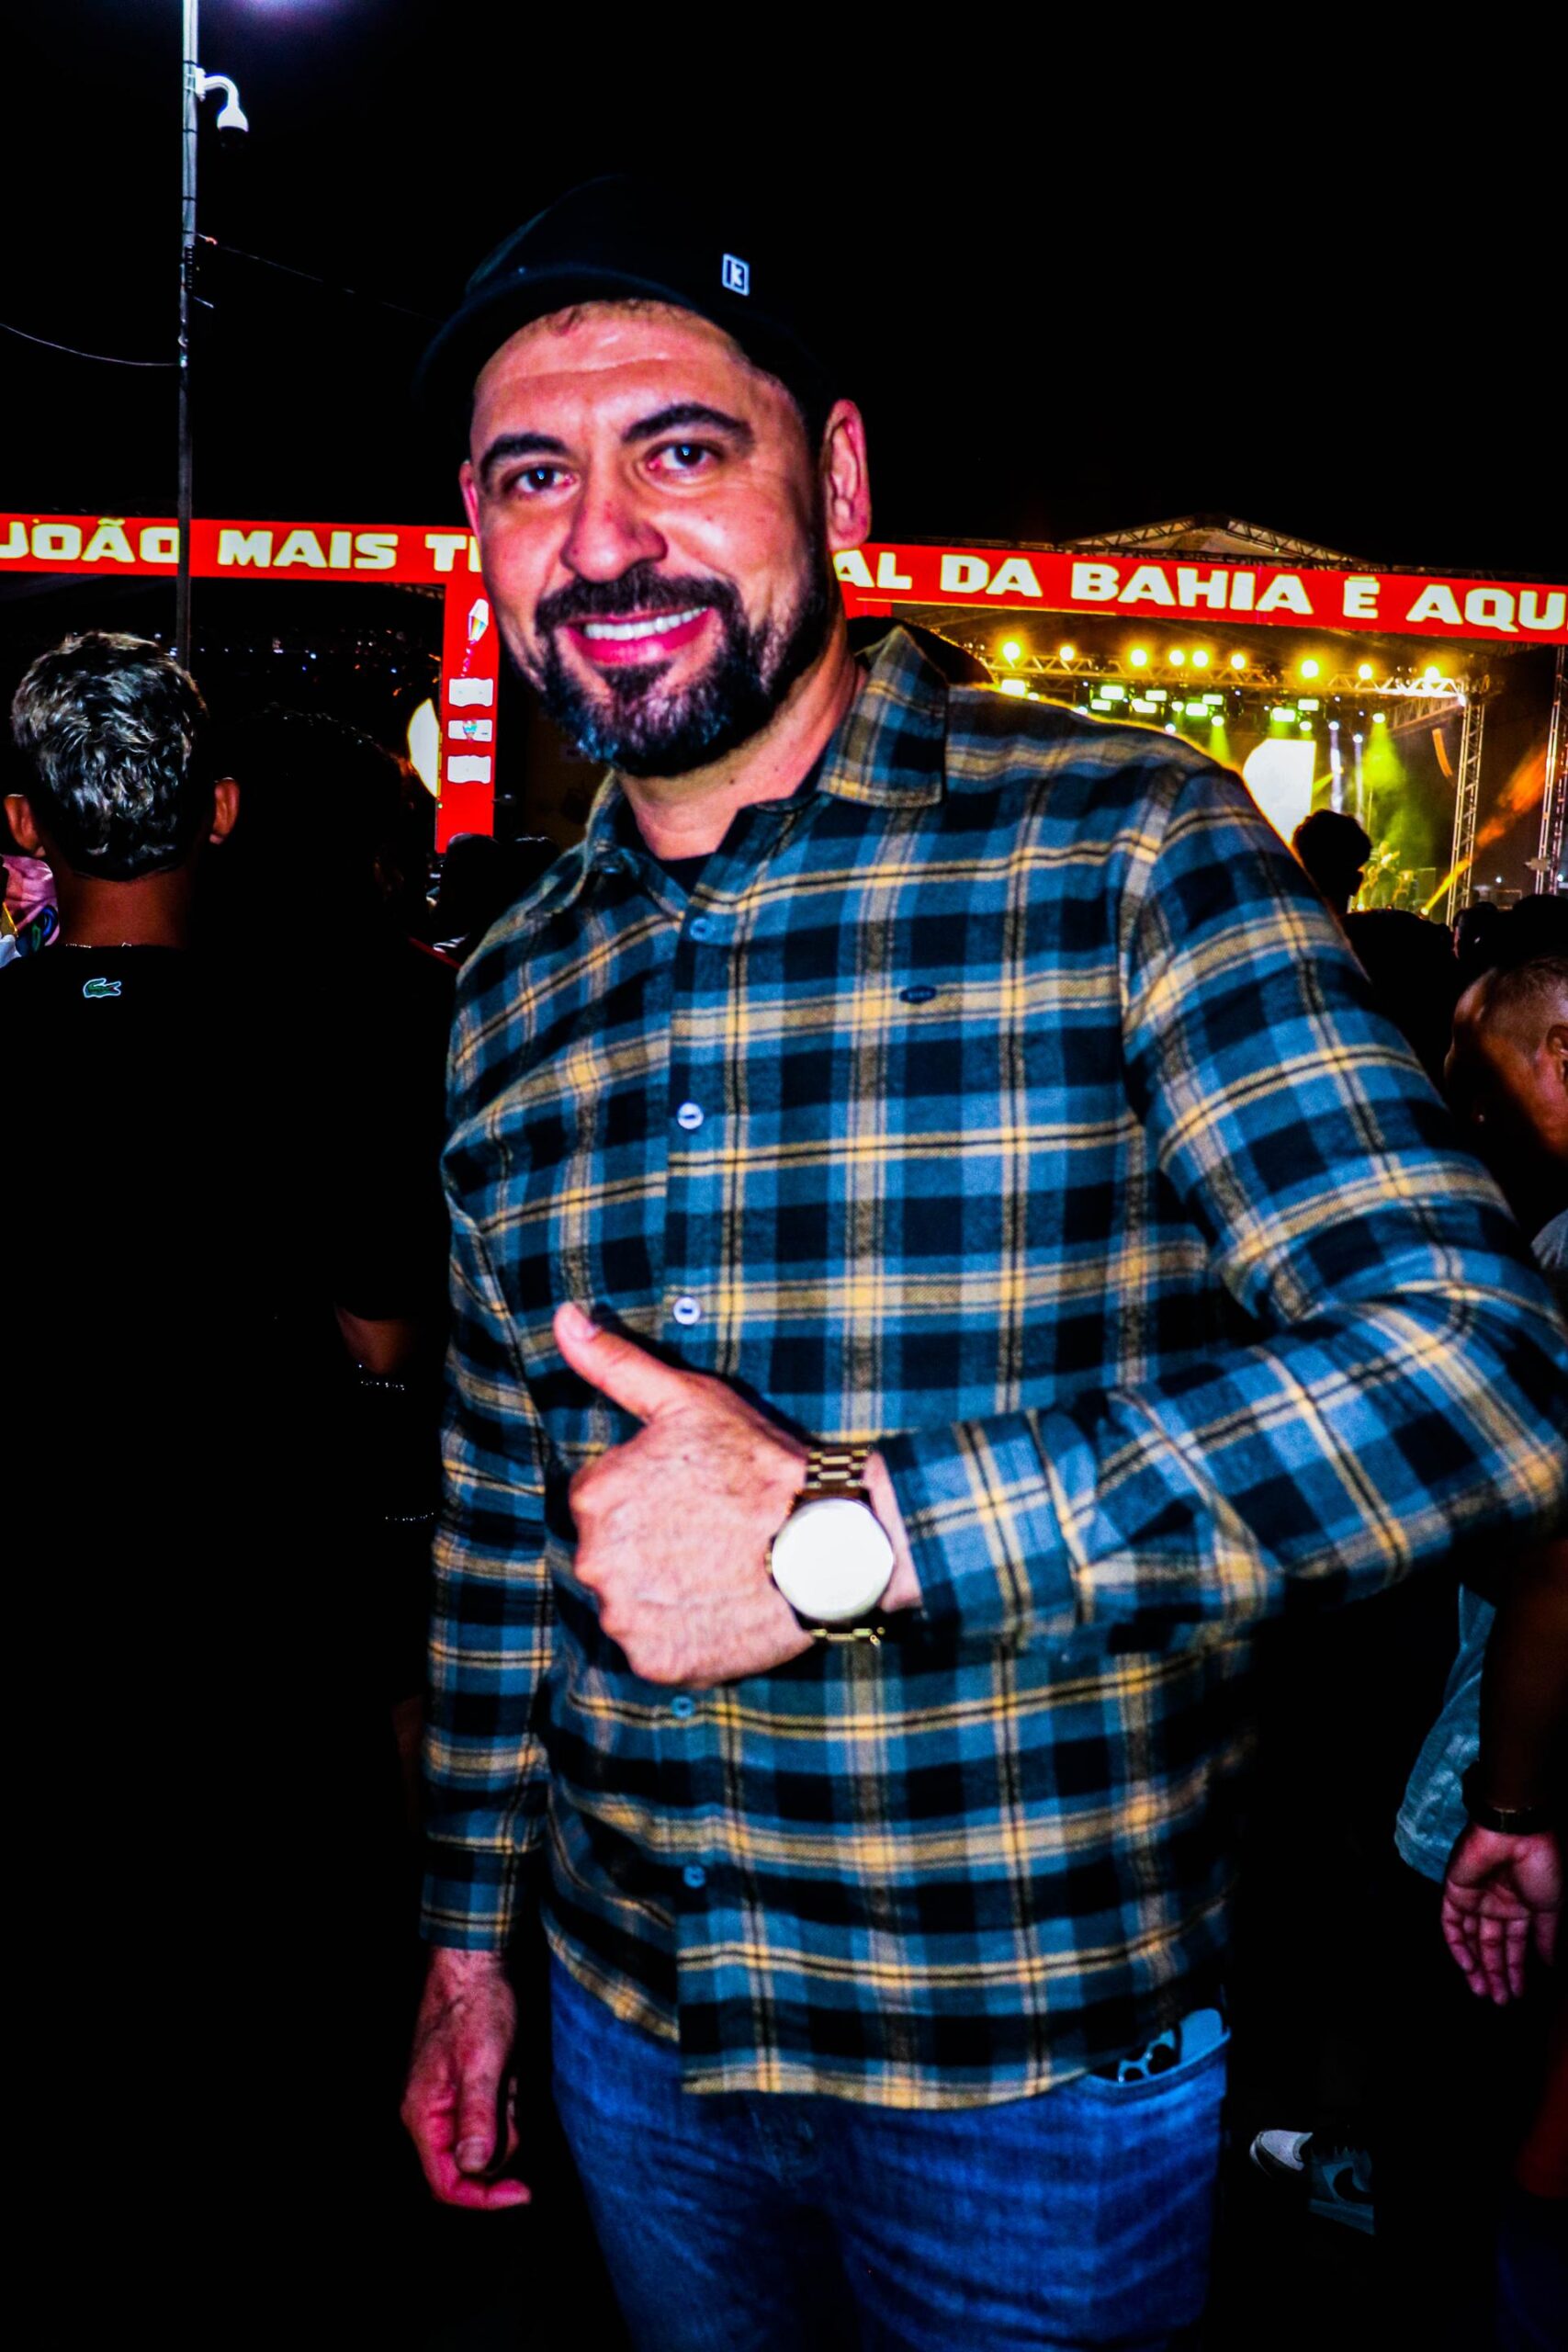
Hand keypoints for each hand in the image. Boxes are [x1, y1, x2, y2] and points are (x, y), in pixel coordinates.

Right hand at [401, 1949, 527, 2208]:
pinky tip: (510, 2067)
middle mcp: (429, 2114)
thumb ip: (477, 2115)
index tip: (524, 2193)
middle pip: (471, 2164)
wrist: (476, 1962)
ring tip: (510, 2072)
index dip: (483, 2198)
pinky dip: (509, 2098)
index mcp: (423, 2114)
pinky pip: (493, 2113)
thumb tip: (473, 2168)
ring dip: (508, 2114)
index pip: (446, 2183)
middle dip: (502, 2139)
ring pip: (487, 2138)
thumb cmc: (477, 2006)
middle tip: (514, 2097)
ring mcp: (446, 2101)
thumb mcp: (483, 2061)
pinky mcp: (465, 2088)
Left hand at [554, 1302, 917, 1685]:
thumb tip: (563, 1318)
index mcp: (593, 1495)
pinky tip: (718, 1607)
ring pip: (629, 1603)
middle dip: (649, 1546)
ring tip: (718, 1570)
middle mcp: (594, 1560)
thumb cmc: (760, 1465)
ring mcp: (624, 1615)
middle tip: (709, 1533)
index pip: (601, 1502)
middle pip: (610, 1555)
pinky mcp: (655, 1661)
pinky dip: (681, 1634)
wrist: (829, 1542)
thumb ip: (615, 1364)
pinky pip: (653, 1648)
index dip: (649, 1497)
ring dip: (663, 1592)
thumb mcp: (688, 1399)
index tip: (694, 1496)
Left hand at [1440, 1822, 1560, 2004]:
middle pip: (1492, 1945)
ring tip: (1484, 1992)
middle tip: (1500, 2001)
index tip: (1519, 1993)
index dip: (1516, 1969)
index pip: (1515, 1944)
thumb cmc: (1541, 1867)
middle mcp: (1498, 1903)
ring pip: (1472, 1938)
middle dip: (1496, 1973)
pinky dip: (1457, 1944)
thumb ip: (1546, 1937)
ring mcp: (1475, 1897)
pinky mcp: (1455, 1890)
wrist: (1517, 1835)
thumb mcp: (1552, 1907)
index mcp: (1522, 1905)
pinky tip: (1467, 1967)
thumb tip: (1549, 1964)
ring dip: (1476, 1966)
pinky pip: (1451, 1922)